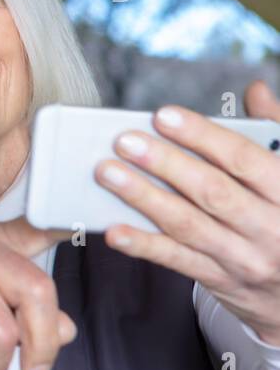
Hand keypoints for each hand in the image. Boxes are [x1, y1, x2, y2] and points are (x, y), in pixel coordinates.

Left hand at [97, 79, 279, 345]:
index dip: (202, 136)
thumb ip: (275, 132)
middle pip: (211, 192)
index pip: (244, 159)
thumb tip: (256, 90)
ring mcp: (243, 257)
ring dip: (143, 197)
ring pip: (187, 224)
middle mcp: (269, 227)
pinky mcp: (219, 279)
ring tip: (107, 173)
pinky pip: (176, 260)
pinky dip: (143, 245)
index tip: (162, 116)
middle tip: (124, 142)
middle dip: (165, 164)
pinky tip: (114, 231)